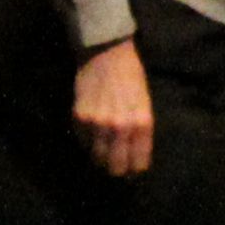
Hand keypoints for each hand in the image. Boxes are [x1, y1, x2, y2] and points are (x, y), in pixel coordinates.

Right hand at [70, 40, 153, 179]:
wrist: (106, 53)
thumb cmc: (131, 77)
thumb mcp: (144, 103)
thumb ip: (140, 131)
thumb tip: (134, 156)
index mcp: (142, 123)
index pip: (138, 163)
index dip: (135, 170)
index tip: (132, 171)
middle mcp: (120, 127)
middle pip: (116, 167)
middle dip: (118, 169)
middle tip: (117, 166)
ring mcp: (98, 124)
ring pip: (97, 159)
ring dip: (101, 159)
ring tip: (104, 153)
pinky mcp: (79, 118)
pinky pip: (83, 143)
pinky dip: (87, 143)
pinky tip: (93, 135)